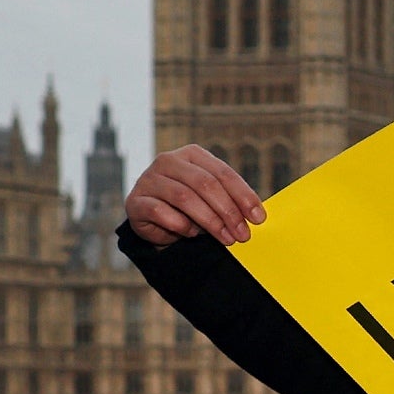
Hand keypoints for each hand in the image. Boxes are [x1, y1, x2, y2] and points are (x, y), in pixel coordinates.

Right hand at [127, 143, 262, 244]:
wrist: (154, 220)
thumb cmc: (191, 207)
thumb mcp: (213, 199)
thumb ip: (230, 201)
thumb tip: (256, 216)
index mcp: (192, 155)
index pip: (223, 173)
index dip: (243, 196)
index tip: (258, 218)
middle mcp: (169, 161)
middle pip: (205, 184)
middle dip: (228, 212)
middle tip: (242, 235)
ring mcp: (149, 179)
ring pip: (185, 197)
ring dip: (210, 221)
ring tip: (225, 238)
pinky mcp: (135, 200)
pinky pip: (160, 212)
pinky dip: (180, 225)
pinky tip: (190, 233)